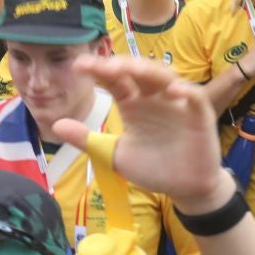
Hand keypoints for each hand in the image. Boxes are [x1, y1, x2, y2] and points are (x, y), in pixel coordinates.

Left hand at [51, 56, 228, 209]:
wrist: (183, 189)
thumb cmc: (152, 167)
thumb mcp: (114, 155)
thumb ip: (87, 140)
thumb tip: (55, 124)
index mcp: (132, 103)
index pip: (114, 81)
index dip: (98, 71)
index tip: (79, 66)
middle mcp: (153, 97)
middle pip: (138, 72)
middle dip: (122, 66)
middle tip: (104, 67)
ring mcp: (176, 103)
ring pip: (164, 77)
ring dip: (149, 70)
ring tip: (131, 69)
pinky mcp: (198, 114)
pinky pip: (194, 97)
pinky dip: (185, 90)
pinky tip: (172, 90)